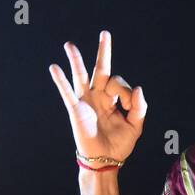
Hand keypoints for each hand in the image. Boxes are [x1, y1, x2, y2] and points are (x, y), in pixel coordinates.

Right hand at [50, 30, 146, 162]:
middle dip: (103, 52)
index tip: (128, 108)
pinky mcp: (76, 110)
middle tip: (105, 33)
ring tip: (69, 45)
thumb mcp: (135, 126)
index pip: (119, 84)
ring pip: (81, 76)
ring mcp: (86, 101)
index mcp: (113, 99)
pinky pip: (67, 93)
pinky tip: (54, 68)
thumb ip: (139, 108)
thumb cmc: (120, 145)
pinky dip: (61, 81)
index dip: (127, 93)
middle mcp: (98, 96)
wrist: (105, 161)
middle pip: (101, 69)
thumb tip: (140, 88)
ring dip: (76, 60)